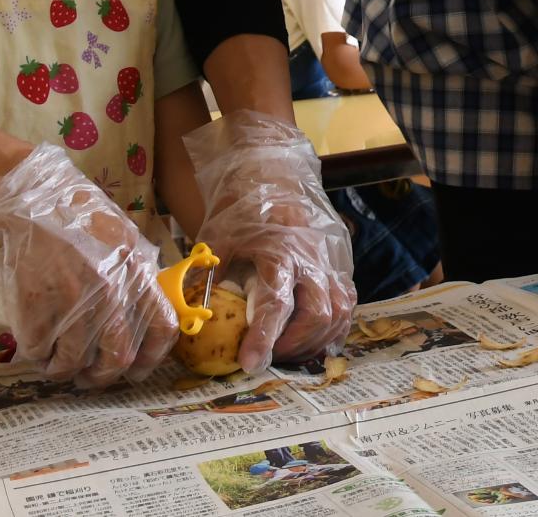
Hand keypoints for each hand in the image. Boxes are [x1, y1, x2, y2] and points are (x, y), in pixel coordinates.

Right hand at [0, 144, 176, 388]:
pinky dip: (36, 356)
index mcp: (137, 271)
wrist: (30, 198)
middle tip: (88, 379)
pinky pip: (38, 348)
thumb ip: (135, 273)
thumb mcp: (122, 238)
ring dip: (63, 371)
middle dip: (102, 378)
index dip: (151, 360)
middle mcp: (110, 289)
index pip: (162, 329)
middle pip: (117, 357)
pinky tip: (35, 349)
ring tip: (56, 365)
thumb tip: (145, 311)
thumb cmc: (78, 215)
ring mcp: (72, 297)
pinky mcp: (36, 302)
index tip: (135, 371)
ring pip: (73, 360)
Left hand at [185, 112, 356, 369]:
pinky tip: (312, 339)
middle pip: (319, 314)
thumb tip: (189, 320)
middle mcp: (312, 258)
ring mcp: (332, 261)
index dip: (264, 337)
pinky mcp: (342, 263)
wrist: (275, 175)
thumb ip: (208, 278)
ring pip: (339, 312)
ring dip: (315, 339)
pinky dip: (333, 328)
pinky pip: (347, 304)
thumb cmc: (242, 209)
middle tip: (271, 355)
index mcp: (279, 251)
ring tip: (289, 350)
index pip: (277, 303)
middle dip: (295, 344)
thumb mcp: (216, 239)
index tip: (250, 363)